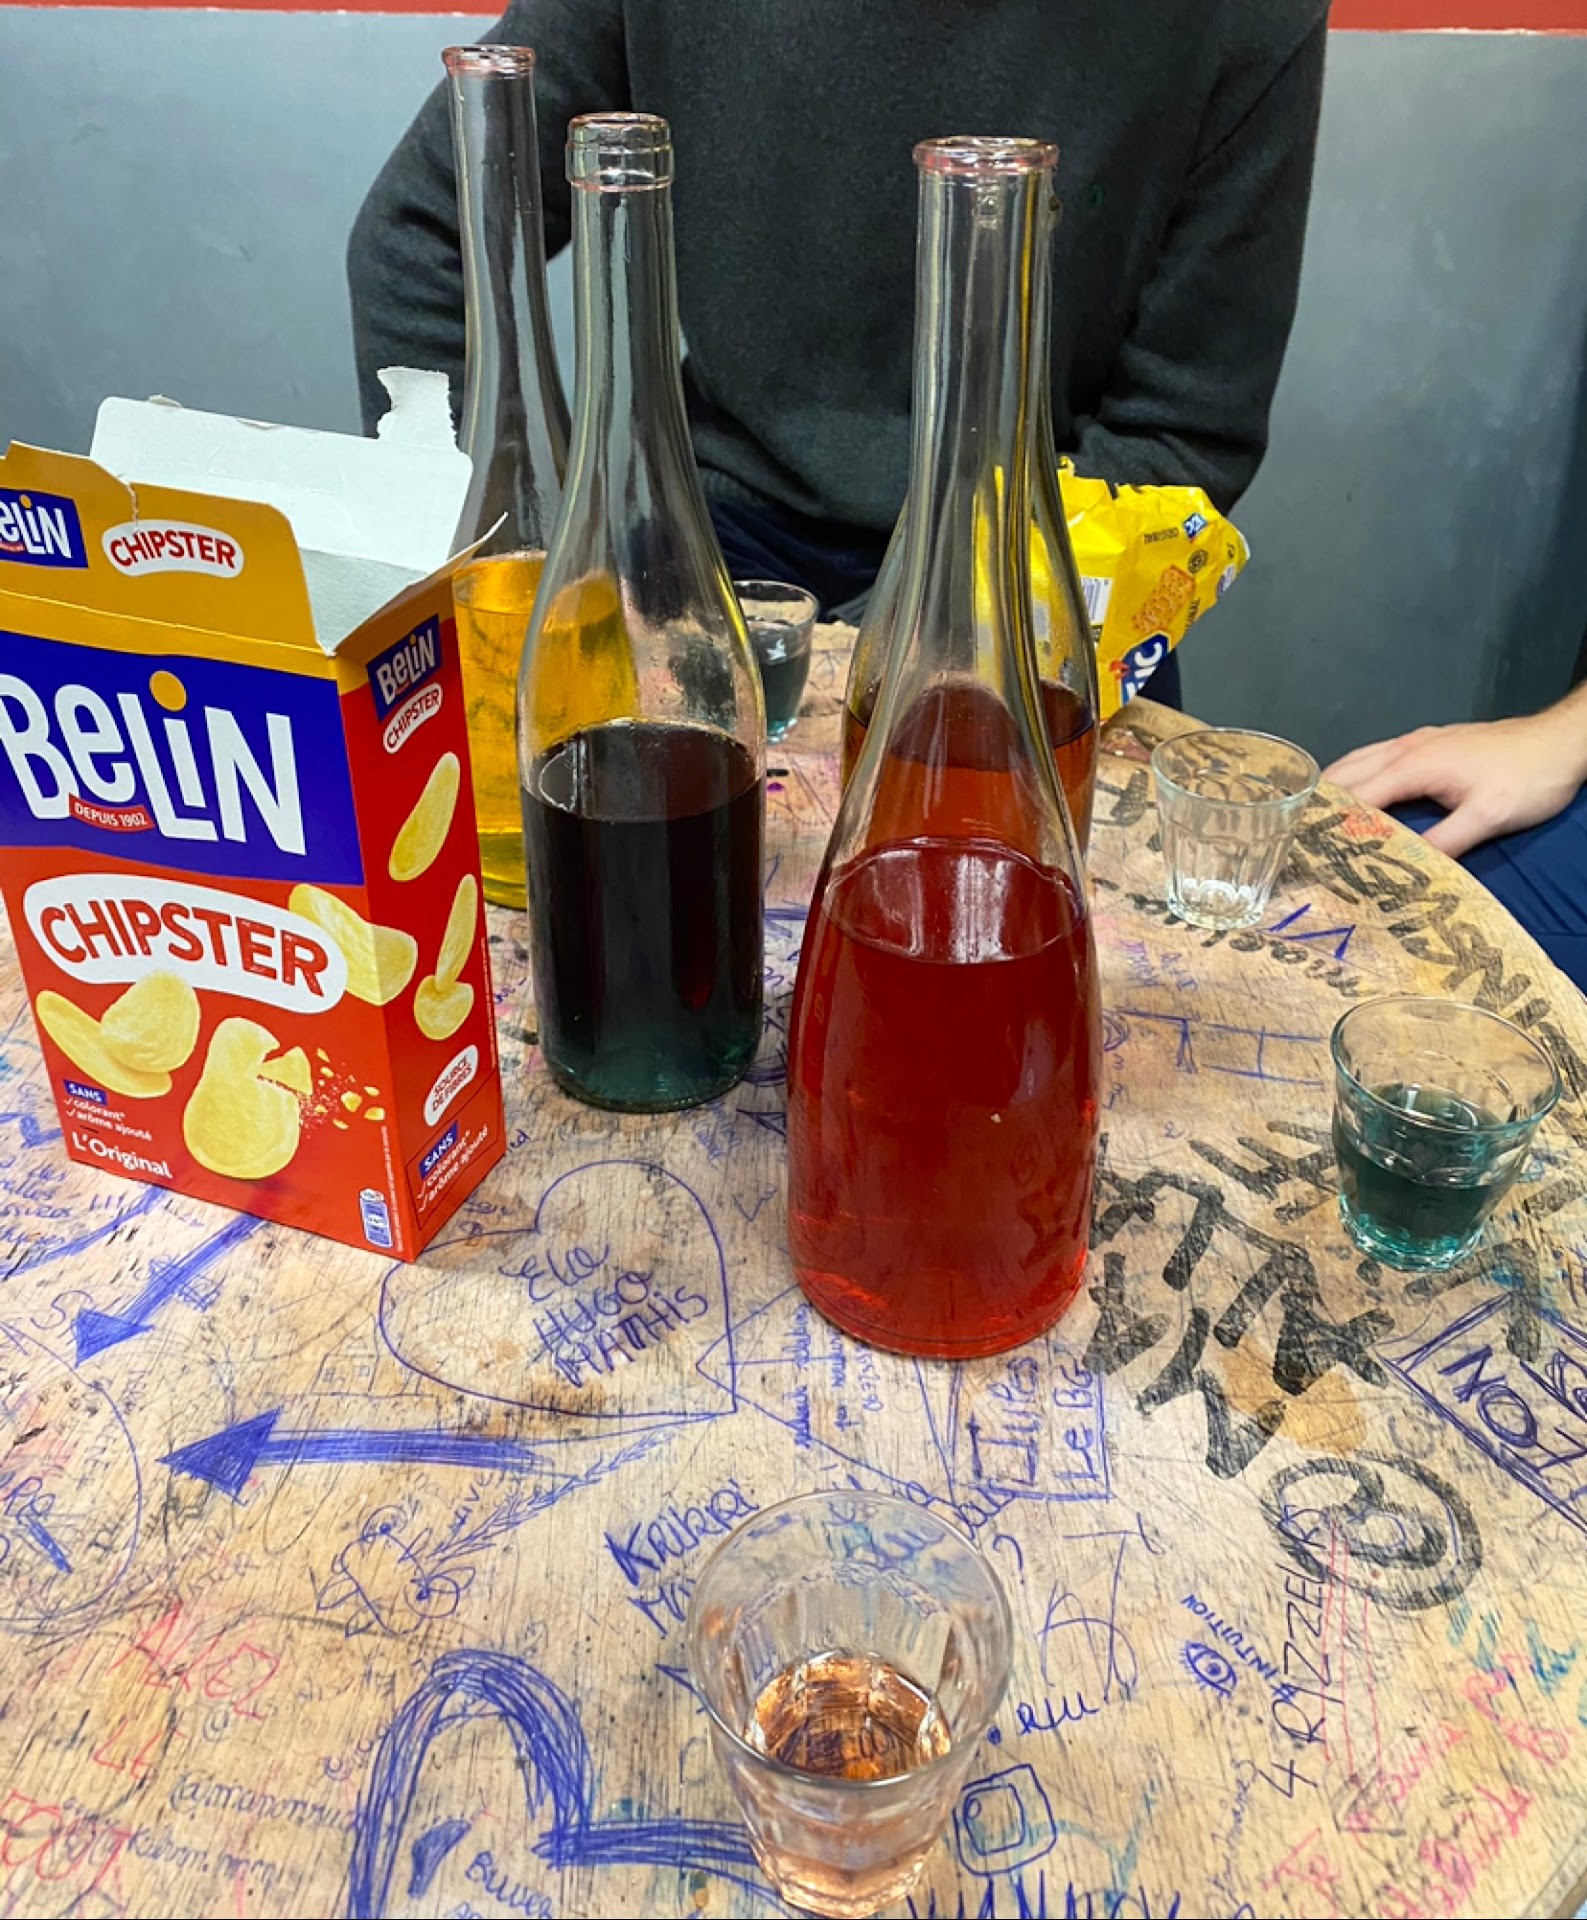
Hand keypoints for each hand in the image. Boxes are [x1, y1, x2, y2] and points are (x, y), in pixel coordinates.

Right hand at [1324, 707, 1586, 859]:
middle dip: (1317, 803)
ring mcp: (1416, 741)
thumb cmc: (1528, 777)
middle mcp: (1406, 748)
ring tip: (1311, 820)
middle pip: (1345, 774)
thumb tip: (1402, 870)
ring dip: (1333, 788)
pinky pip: (1375, 758)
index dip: (1325, 822)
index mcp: (1413, 764)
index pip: (1354, 796)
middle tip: (1295, 839)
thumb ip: (1443, 842)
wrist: (1561, 741)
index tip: (1300, 849)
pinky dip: (1354, 776)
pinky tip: (1355, 795)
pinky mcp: (1429, 742)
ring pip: (1358, 761)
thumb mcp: (1488, 816)